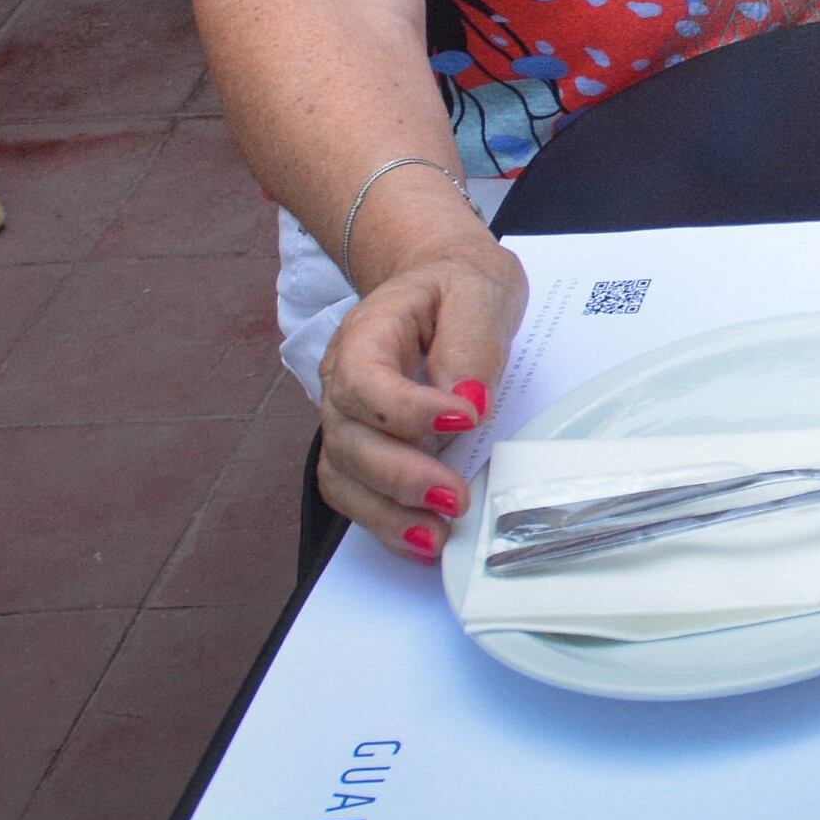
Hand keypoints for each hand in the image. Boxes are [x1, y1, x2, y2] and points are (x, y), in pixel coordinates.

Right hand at [315, 237, 526, 559]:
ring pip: (345, 478)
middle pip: (348, 440)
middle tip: (455, 496)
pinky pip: (356, 494)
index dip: (406, 410)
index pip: (363, 381)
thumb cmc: (457, 286)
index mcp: (364, 336)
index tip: (466, 419)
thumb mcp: (477, 292)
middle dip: (400, 476)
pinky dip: (384, 521)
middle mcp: (342, 384)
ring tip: (437, 535)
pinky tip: (423, 538)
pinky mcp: (362, 449)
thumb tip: (467, 403)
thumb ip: (471, 344)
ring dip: (387, 513)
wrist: (442, 281)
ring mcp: (347, 421)